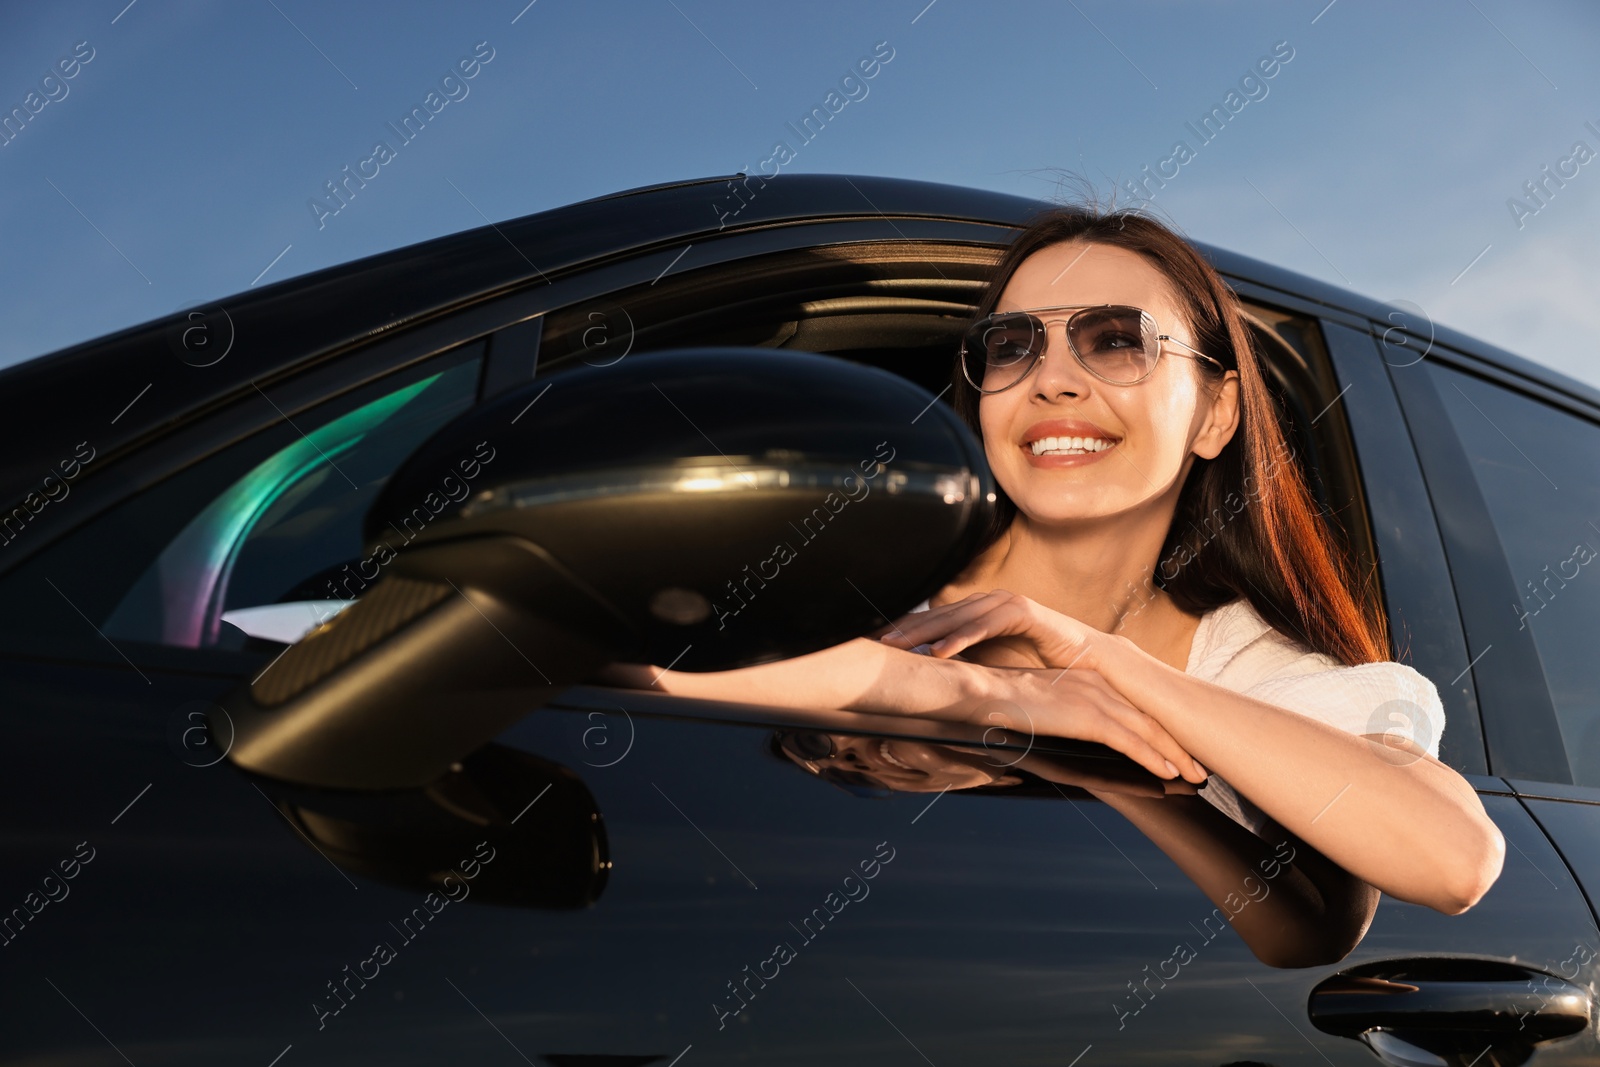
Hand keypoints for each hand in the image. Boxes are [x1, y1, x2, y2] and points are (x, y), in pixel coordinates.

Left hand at [881, 590, 1096, 669]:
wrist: (1091, 663)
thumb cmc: (1041, 668)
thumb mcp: (995, 669)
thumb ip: (966, 668)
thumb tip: (929, 686)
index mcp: (977, 615)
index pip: (933, 621)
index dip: (904, 632)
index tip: (872, 645)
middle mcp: (987, 604)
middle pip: (937, 616)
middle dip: (904, 630)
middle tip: (871, 644)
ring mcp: (1006, 604)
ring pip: (957, 617)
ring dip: (925, 633)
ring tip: (896, 648)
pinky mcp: (1025, 612)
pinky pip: (986, 625)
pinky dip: (962, 637)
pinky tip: (940, 651)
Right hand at [970, 666, 1208, 783]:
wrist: (983, 691)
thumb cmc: (998, 699)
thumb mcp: (1037, 702)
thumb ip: (1057, 710)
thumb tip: (1062, 725)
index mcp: (1086, 676)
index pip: (1132, 704)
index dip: (1158, 726)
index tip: (1176, 744)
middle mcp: (1097, 684)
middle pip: (1149, 717)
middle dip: (1177, 743)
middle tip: (1199, 764)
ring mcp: (1095, 700)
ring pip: (1148, 731)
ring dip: (1175, 755)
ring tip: (1195, 775)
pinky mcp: (1089, 717)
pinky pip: (1131, 742)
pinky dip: (1153, 759)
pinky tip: (1169, 773)